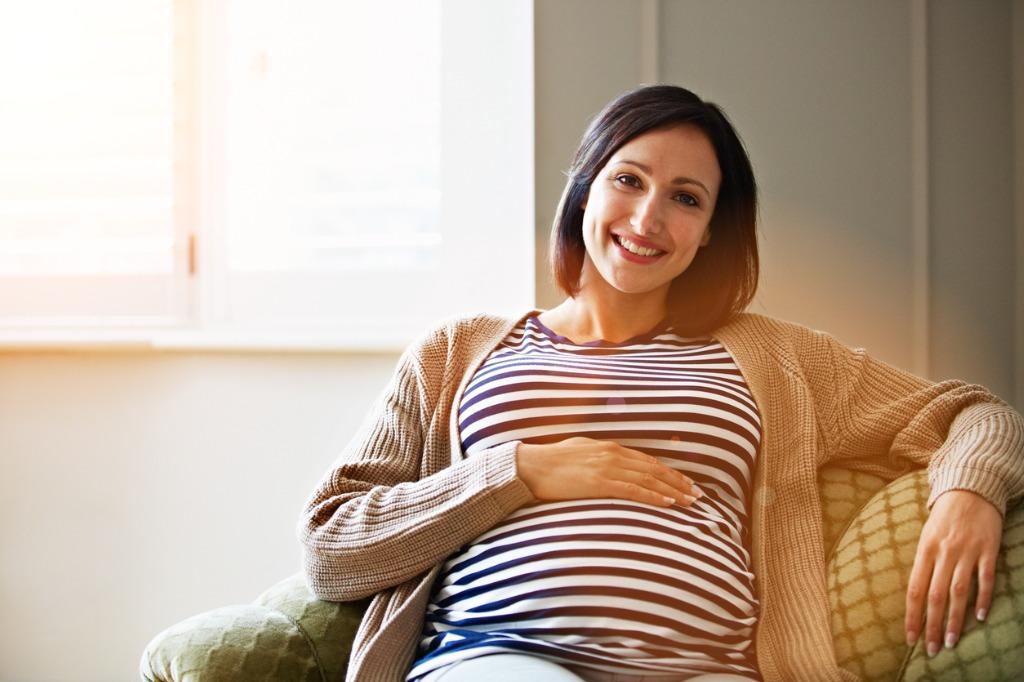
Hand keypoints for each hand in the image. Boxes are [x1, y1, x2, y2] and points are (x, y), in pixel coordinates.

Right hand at [515, 436, 703, 506]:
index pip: (647, 460)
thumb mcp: (579, 452)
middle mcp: (612, 454)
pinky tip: (668, 503)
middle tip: (697, 494)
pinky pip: (633, 490)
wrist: (530, 466)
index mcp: (608, 447)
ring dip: (673, 491)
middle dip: (678, 482)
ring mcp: (607, 467)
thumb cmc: (550, 462)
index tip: (685, 481)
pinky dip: (653, 496)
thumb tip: (610, 467)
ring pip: (649, 479)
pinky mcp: (599, 482)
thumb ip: (598, 458)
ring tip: (690, 501)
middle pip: (654, 469)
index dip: (668, 471)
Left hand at [905, 489, 1001, 656]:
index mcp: (924, 550)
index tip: (910, 638)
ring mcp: (967, 551)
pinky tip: (980, 617)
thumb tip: (918, 595)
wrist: (969, 489)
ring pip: (958, 592)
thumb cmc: (944, 517)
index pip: (914, 589)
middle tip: (933, 649)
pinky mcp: (988, 549)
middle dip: (932, 625)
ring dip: (955, 620)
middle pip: (935, 596)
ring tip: (952, 641)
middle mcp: (943, 553)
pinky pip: (985, 578)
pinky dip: (983, 599)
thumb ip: (924, 564)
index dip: (912, 616)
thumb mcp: (926, 537)